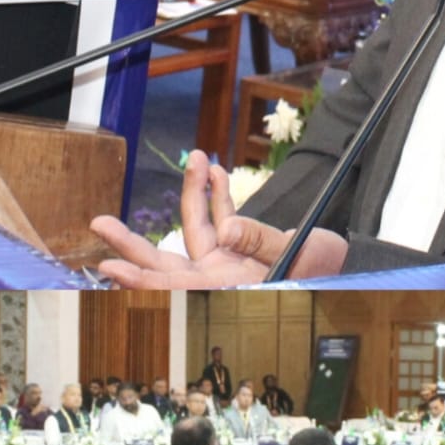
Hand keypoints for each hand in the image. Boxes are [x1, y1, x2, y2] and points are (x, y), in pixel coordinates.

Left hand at [91, 150, 346, 287]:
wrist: (346, 267)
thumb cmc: (326, 269)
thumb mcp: (297, 254)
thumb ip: (258, 241)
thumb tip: (224, 228)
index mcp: (227, 287)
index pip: (173, 283)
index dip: (139, 276)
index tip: (108, 264)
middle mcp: (219, 276)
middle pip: (164, 261)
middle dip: (132, 241)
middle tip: (98, 223)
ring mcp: (226, 260)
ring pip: (194, 229)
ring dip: (192, 193)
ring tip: (195, 158)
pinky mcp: (238, 245)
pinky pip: (220, 220)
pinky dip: (216, 196)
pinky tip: (213, 170)